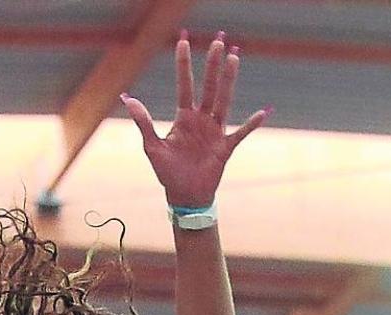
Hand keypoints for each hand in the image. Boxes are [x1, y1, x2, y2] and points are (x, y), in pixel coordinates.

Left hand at [121, 30, 268, 208]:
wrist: (184, 197)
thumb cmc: (168, 173)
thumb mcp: (152, 147)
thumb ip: (144, 122)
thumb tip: (128, 98)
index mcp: (184, 118)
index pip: (184, 86)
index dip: (183, 65)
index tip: (183, 42)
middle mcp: (201, 120)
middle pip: (208, 87)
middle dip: (212, 65)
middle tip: (217, 42)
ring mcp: (215, 132)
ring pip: (224, 101)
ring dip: (229, 81)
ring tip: (234, 58)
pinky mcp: (225, 148)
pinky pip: (240, 134)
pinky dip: (250, 125)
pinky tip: (262, 113)